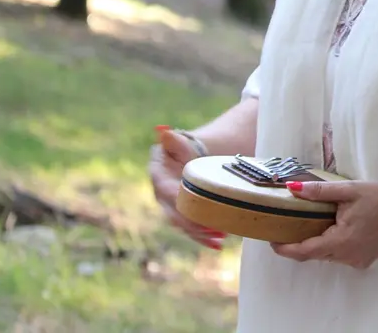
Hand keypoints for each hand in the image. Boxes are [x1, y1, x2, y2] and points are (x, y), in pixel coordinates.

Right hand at [148, 125, 225, 249]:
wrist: (206, 154)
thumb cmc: (196, 147)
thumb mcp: (187, 142)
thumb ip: (176, 140)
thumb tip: (165, 132)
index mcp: (157, 171)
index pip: (165, 189)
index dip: (177, 199)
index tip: (191, 204)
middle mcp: (160, 190)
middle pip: (173, 211)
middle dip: (191, 221)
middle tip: (211, 227)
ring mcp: (170, 205)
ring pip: (182, 223)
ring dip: (200, 233)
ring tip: (219, 237)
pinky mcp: (183, 215)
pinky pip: (191, 229)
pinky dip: (204, 237)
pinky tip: (218, 244)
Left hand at [270, 181, 377, 268]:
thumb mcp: (350, 190)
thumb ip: (320, 191)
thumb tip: (292, 189)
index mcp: (340, 241)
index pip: (304, 251)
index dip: (284, 248)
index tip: (271, 239)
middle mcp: (345, 256)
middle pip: (313, 254)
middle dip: (298, 243)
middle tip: (286, 225)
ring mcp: (355, 260)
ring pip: (326, 254)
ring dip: (316, 242)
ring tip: (308, 222)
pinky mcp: (363, 260)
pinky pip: (339, 254)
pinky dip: (331, 243)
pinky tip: (334, 226)